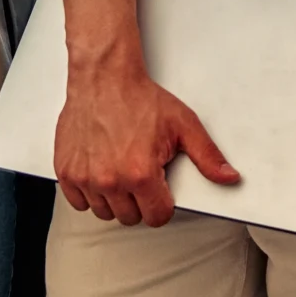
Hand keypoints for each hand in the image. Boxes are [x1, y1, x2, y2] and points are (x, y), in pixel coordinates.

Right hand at [55, 59, 238, 226]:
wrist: (105, 79)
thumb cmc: (140, 99)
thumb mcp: (184, 124)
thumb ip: (207, 156)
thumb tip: (228, 177)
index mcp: (141, 173)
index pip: (157, 217)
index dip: (164, 204)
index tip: (162, 191)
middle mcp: (111, 180)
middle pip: (131, 218)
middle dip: (141, 201)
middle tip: (142, 174)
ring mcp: (86, 178)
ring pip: (105, 212)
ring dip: (115, 198)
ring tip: (122, 170)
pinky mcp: (67, 173)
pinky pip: (79, 202)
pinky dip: (90, 193)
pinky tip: (102, 172)